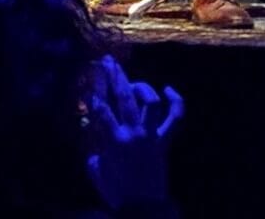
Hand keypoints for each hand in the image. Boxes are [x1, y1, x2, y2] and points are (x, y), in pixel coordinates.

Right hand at [83, 54, 183, 210]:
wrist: (143, 204)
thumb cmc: (116, 191)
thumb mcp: (97, 171)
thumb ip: (94, 150)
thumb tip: (92, 133)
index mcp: (113, 141)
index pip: (101, 111)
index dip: (94, 95)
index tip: (88, 82)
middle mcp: (134, 133)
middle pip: (124, 98)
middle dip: (115, 77)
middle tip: (108, 61)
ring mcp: (152, 134)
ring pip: (150, 102)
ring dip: (142, 87)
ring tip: (134, 82)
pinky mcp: (166, 138)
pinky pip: (176, 116)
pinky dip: (175, 101)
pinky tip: (169, 89)